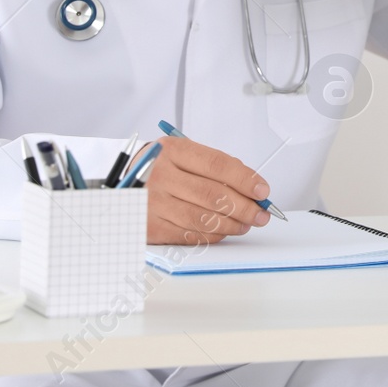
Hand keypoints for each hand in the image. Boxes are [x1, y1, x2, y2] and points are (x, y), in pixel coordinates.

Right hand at [142, 135, 271, 244]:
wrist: (123, 186)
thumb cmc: (161, 170)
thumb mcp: (183, 156)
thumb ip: (214, 168)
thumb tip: (251, 188)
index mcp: (173, 151)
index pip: (218, 165)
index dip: (245, 179)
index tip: (263, 191)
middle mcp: (161, 175)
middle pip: (214, 195)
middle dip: (245, 207)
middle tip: (261, 214)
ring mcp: (153, 203)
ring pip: (204, 218)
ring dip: (232, 224)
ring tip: (246, 224)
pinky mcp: (150, 227)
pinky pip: (190, 235)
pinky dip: (213, 235)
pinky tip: (224, 231)